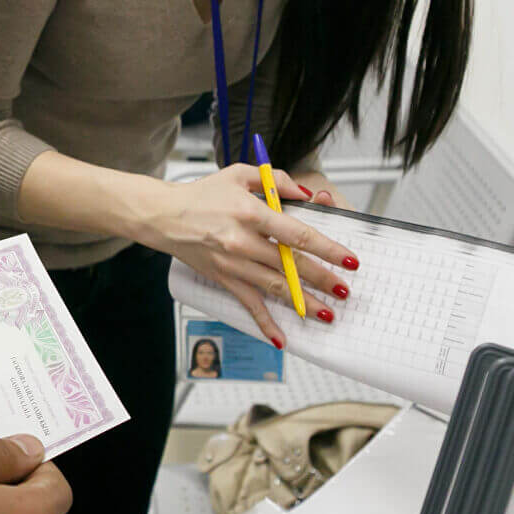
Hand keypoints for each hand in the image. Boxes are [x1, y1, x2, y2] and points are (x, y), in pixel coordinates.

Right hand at [133, 163, 360, 347]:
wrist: (164, 216)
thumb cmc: (203, 194)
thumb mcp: (240, 174)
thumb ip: (276, 180)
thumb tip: (306, 196)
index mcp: (251, 213)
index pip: (298, 234)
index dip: (327, 249)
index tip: (348, 259)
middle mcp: (243, 242)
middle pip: (292, 265)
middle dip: (323, 280)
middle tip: (344, 290)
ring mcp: (233, 264)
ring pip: (276, 288)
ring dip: (304, 302)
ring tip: (327, 313)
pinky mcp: (223, 279)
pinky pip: (249, 304)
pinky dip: (265, 323)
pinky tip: (281, 338)